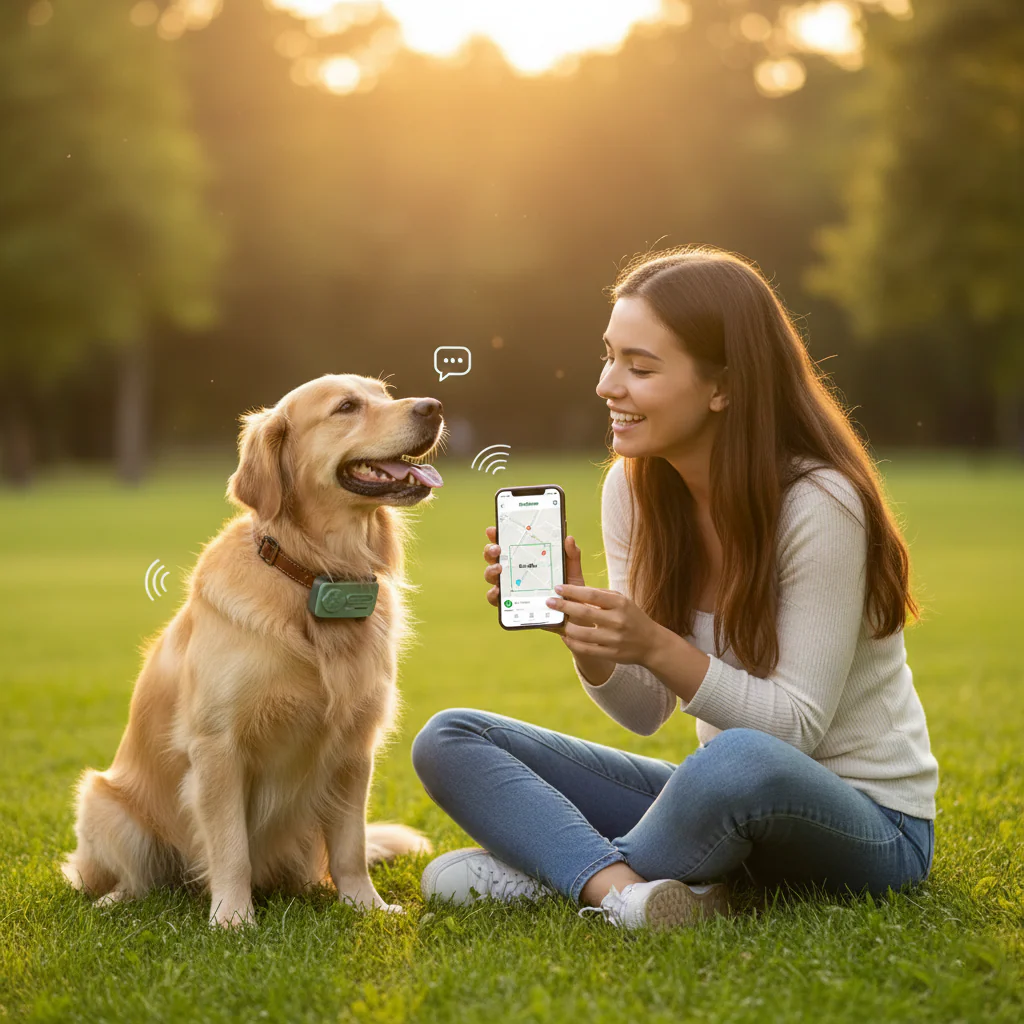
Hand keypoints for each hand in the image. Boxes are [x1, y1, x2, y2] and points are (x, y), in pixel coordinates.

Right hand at [483, 528, 584, 633]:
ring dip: (491, 570)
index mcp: (526, 558)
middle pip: (494, 557)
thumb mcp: (572, 570)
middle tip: (497, 549)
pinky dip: (493, 594)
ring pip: (491, 576)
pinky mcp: (511, 604)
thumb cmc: (569, 589)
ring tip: (499, 568)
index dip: (497, 535)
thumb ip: (571, 555)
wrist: (572, 615)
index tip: (492, 530)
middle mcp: (514, 571)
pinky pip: (496, 599)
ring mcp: (511, 587)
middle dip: (490, 550)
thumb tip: (568, 538)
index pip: (508, 543)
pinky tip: (497, 591)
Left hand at [546, 584, 663, 666]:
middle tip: (549, 602)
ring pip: (581, 633)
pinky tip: (566, 636)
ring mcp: (614, 639)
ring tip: (559, 621)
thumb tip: (575, 590)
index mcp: (620, 604)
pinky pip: (585, 649)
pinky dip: (572, 642)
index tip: (558, 588)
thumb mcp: (622, 601)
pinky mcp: (611, 654)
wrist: (651, 644)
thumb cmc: (631, 617)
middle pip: (584, 613)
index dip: (572, 591)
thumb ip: (601, 595)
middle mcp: (618, 621)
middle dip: (563, 606)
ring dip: (566, 626)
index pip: (591, 595)